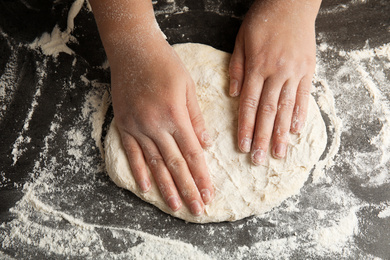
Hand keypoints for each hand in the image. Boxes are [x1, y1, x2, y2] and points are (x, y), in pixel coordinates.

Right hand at [109, 35, 213, 215]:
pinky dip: (139, 172)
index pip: (192, 154)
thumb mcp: (188, 86)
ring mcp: (137, 127)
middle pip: (175, 165)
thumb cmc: (165, 64)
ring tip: (175, 207)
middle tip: (196, 210)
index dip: (202, 176)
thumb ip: (196, 118)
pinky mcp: (124, 125)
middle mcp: (156, 126)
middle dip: (188, 189)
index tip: (209, 194)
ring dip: (165, 187)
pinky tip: (146, 188)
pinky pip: (131, 153)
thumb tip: (205, 145)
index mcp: (175, 116)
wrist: (133, 50)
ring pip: (154, 164)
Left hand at [229, 0, 320, 163]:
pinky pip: (304, 96)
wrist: (291, 2)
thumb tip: (232, 95)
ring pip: (286, 108)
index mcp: (257, 67)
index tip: (243, 146)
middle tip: (259, 160)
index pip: (249, 104)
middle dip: (262, 137)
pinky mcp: (308, 70)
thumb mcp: (242, 40)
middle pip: (267, 111)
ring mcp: (294, 72)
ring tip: (279, 154)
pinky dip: (300, 114)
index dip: (245, 127)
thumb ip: (237, 68)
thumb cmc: (262, 20)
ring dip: (281, 133)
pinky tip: (295, 131)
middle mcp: (276, 73)